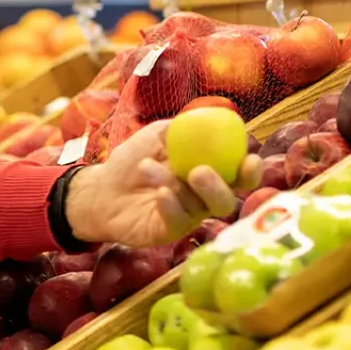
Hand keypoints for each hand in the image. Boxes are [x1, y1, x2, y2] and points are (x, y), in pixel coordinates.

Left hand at [63, 119, 260, 247]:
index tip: (249, 159)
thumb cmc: (133, 160)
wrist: (99, 187)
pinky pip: (177, 222)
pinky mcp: (167, 232)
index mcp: (209, 173)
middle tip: (199, 171)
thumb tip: (209, 117)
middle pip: (226, 201)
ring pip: (198, 208)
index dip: (251, 172)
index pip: (239, 177)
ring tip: (147, 167)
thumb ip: (184, 128)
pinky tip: (157, 192)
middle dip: (218, 187)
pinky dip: (170, 205)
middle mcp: (202, 199)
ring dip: (175, 184)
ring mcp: (186, 218)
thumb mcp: (159, 135)